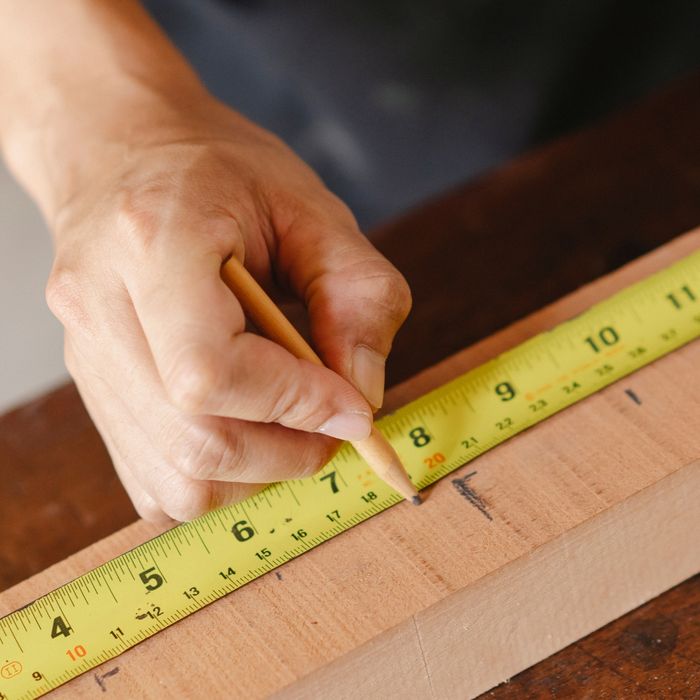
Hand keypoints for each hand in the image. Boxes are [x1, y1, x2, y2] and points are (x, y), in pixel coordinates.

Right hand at [43, 93, 410, 522]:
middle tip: (335, 421)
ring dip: (259, 473)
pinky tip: (250, 428)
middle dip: (289, 452)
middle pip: (194, 442)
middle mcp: (100, 311)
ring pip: (176, 481)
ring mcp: (88, 359)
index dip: (295, 403)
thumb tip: (362, 397)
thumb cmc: (217, 171)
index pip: (210, 371)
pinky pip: (158, 482)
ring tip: (293, 422)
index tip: (352, 405)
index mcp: (151, 243)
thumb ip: (356, 297)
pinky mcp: (95, 393)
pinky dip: (223, 478)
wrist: (123, 151)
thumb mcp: (310, 208)